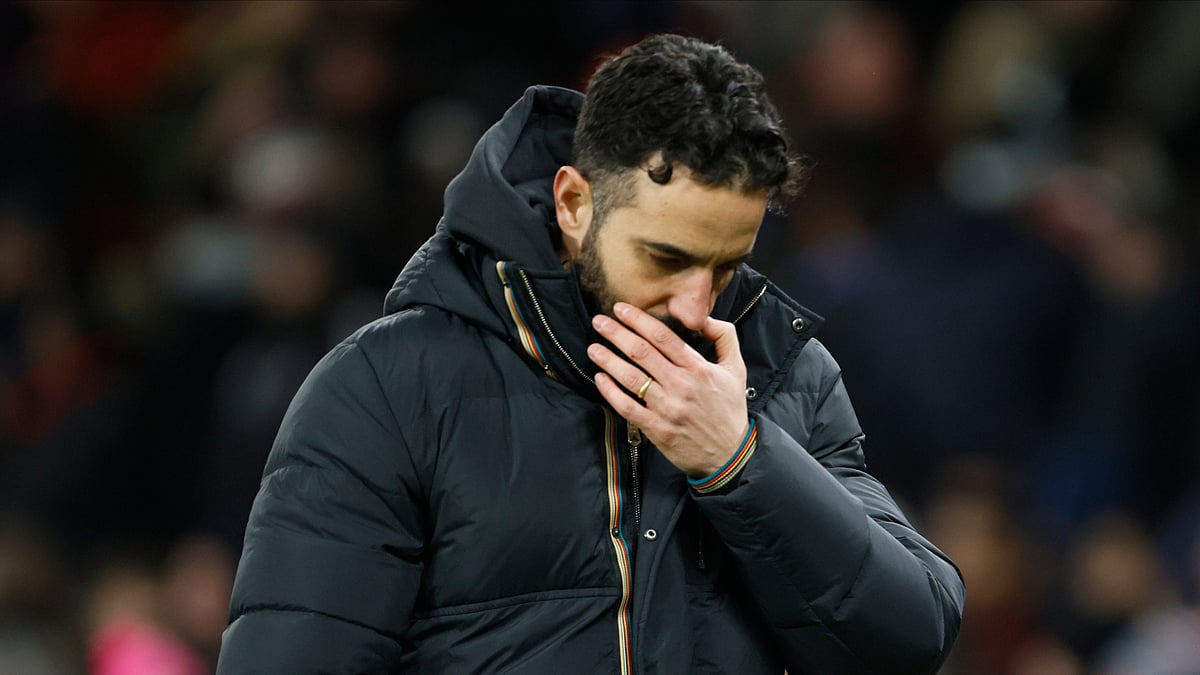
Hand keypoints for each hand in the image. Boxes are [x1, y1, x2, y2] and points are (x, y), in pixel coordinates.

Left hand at [587, 302, 749, 477]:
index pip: (663, 337)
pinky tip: (600, 379)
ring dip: (609, 360)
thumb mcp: (737, 369)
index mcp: (698, 368)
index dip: (638, 320)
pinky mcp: (657, 429)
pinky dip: (611, 392)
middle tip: (599, 321)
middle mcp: (681, 386)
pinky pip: (628, 407)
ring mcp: (667, 408)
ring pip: (631, 378)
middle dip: (617, 334)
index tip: (621, 309)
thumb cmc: (730, 410)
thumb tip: (704, 317)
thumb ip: (724, 336)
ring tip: (593, 348)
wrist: (729, 455)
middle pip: (642, 353)